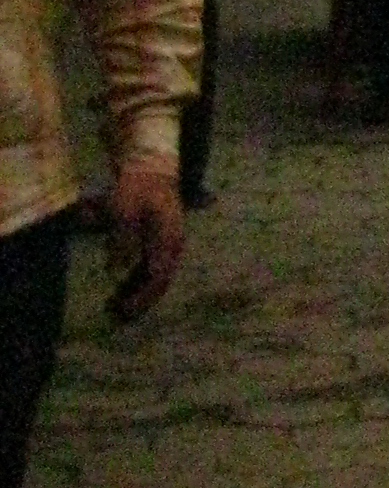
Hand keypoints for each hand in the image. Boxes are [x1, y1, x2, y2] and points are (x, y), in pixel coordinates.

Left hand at [105, 164, 184, 321]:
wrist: (152, 172)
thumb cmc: (137, 190)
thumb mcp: (124, 211)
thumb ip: (122, 240)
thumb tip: (116, 271)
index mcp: (168, 239)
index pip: (159, 276)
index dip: (143, 296)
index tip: (124, 309)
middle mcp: (174, 245)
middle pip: (162, 281)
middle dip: (142, 300)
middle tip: (118, 315)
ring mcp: (171, 244)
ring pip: (159, 277)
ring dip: (140, 293)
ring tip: (116, 306)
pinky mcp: (164, 243)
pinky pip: (155, 268)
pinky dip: (140, 282)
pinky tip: (123, 289)